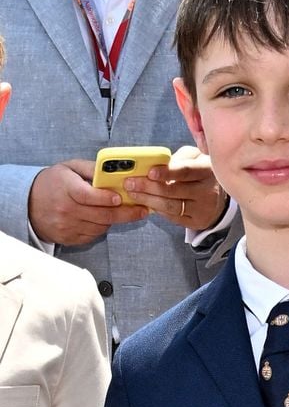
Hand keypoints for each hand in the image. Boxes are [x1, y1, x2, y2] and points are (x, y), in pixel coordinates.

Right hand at [29, 160, 147, 245]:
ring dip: (114, 219)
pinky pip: (93, 235)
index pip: (88, 196)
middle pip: (101, 215)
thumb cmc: (54, 182)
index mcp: (66, 189)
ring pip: (101, 226)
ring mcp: (67, 226)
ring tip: (122, 211)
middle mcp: (65, 210)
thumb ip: (92, 168)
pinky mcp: (68, 238)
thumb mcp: (70, 168)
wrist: (28, 203)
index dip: (106, 198)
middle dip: (126, 213)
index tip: (119, 197)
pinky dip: (102, 227)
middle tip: (142, 210)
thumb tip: (115, 170)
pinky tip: (103, 218)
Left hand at [124, 145, 227, 230]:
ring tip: (133, 193)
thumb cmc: (200, 173)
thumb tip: (157, 163)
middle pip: (174, 190)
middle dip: (148, 187)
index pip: (186, 171)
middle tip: (130, 183)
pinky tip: (147, 203)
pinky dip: (157, 210)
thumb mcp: (195, 158)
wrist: (218, 197)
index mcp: (207, 170)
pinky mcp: (197, 221)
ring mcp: (203, 208)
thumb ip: (178, 158)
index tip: (149, 172)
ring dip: (148, 200)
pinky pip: (172, 217)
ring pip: (171, 206)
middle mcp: (207, 191)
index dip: (167, 172)